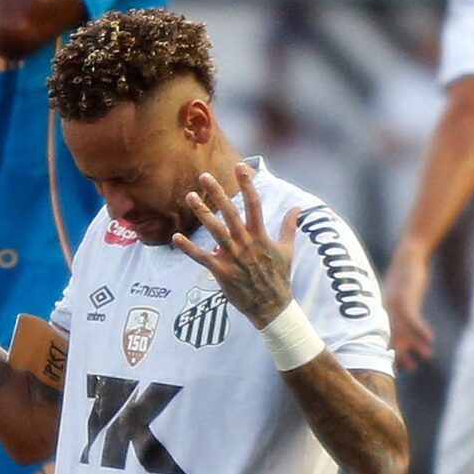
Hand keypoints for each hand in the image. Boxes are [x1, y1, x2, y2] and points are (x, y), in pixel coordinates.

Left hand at [173, 165, 297, 328]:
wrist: (272, 307)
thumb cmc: (279, 277)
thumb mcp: (287, 250)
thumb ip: (289, 226)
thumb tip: (297, 207)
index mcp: (261, 236)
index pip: (254, 204)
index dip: (247, 184)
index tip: (240, 166)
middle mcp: (247, 243)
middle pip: (230, 212)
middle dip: (217, 193)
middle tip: (204, 176)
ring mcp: (234, 257)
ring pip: (215, 230)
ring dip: (202, 212)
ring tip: (190, 196)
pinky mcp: (223, 272)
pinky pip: (203, 258)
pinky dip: (189, 248)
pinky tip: (176, 237)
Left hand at [384, 249, 433, 368]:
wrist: (409, 254)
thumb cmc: (406, 275)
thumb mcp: (401, 295)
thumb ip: (400, 311)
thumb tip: (404, 327)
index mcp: (385, 312)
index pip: (386, 337)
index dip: (393, 352)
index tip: (399, 367)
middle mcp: (387, 310)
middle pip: (392, 337)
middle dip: (401, 355)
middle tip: (409, 370)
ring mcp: (394, 305)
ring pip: (404, 331)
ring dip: (415, 346)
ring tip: (426, 358)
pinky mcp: (405, 298)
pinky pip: (413, 319)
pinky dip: (421, 330)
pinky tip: (431, 340)